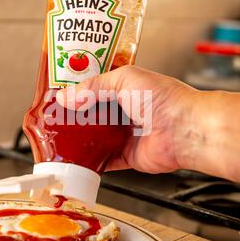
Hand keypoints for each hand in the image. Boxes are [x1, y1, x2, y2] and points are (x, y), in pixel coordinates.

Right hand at [57, 65, 196, 173]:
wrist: (184, 129)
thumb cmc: (164, 99)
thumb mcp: (124, 79)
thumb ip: (93, 86)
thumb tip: (66, 96)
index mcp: (127, 89)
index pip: (96, 88)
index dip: (78, 91)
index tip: (59, 94)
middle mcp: (126, 111)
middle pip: (94, 114)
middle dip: (76, 116)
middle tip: (54, 117)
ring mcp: (127, 134)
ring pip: (97, 138)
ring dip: (81, 139)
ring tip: (59, 137)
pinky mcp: (128, 156)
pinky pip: (106, 161)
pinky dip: (92, 161)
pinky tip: (77, 159)